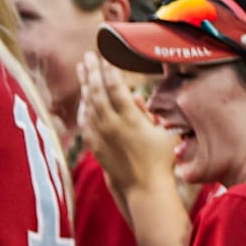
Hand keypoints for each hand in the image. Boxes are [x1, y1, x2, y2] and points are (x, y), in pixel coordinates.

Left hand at [77, 54, 176, 199]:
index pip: (115, 88)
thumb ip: (147, 112)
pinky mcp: (96, 147)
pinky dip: (83, 108)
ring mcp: (101, 137)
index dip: (109, 71)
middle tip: (87, 56)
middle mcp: (111, 126)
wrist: (145, 188)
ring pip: (88, 106)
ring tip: (82, 70)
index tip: (105, 57)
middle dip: (92, 72)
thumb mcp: (163, 131)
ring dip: (85, 86)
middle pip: (97, 93)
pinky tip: (83, 99)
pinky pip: (85, 122)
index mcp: (130, 119)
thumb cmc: (161, 159)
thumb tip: (136, 98)